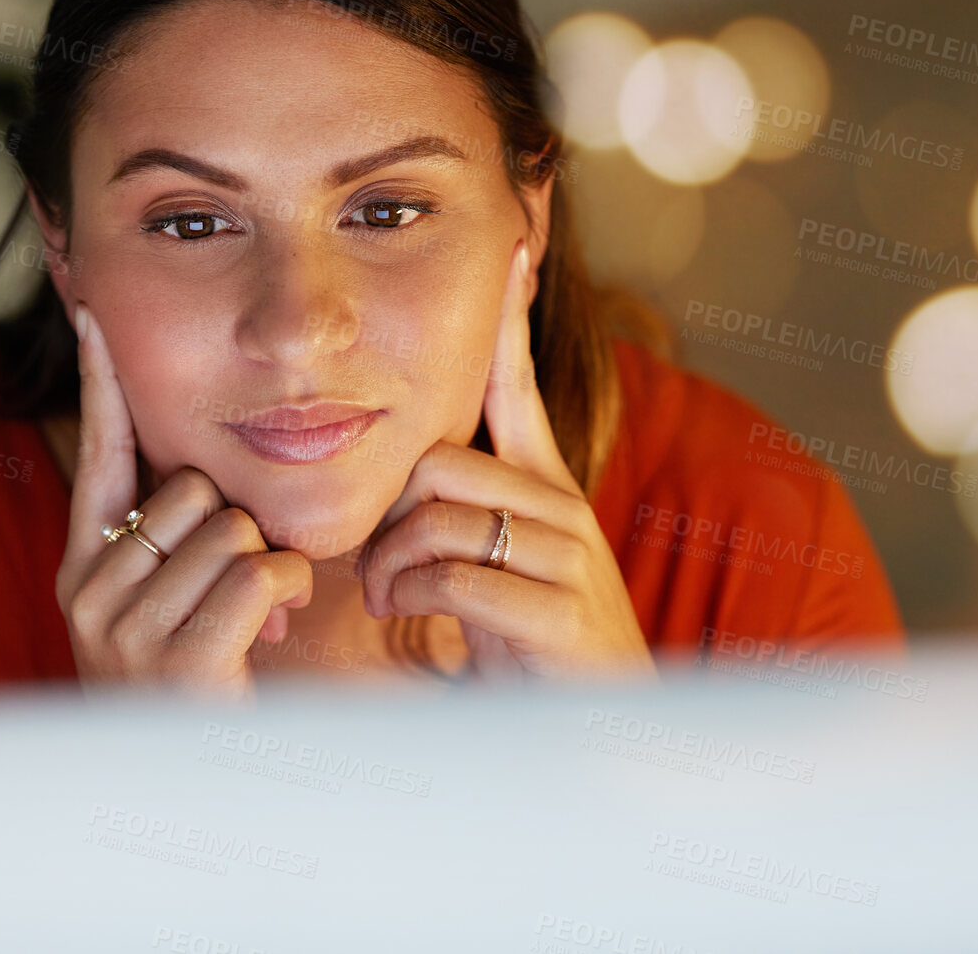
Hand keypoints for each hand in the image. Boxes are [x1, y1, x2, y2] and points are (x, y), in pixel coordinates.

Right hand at [53, 301, 313, 698]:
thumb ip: (176, 550)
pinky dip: (286, 592)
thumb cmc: (194, 696)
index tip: (95, 315)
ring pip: (232, 528)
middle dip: (236, 530)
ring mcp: (123, 629)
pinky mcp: (174, 661)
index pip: (97, 456)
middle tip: (240, 592)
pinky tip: (276, 629)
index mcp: (82, 572)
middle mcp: (88, 593)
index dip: (101, 384)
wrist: (185, 806)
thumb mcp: (166, 614)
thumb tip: (214, 493)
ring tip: (253, 622)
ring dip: (268, 567)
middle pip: (193, 489)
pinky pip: (256, 570)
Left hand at [357, 238, 654, 681]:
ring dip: (390, 565)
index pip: (517, 386)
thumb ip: (456, 514)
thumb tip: (396, 477)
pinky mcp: (560, 611)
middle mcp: (560, 505)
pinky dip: (411, 599)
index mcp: (543, 484)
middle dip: (388, 513)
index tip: (512, 247)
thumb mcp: (496, 561)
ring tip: (385, 596)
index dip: (508, 321)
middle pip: (438, 460)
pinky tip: (405, 618)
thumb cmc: (529, 641)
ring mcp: (566, 556)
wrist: (601, 730)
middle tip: (376, 565)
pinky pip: (455, 577)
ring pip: (437, 518)